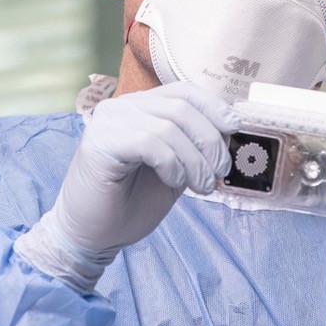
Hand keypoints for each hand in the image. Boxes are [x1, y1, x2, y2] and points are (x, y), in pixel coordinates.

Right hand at [16, 82, 239, 292]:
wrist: (91, 234)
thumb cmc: (130, 203)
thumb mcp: (175, 169)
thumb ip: (193, 148)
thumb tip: (229, 134)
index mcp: (140, 107)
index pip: (183, 91)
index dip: (213, 106)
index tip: (234, 129)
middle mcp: (122, 106)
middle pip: (181, 108)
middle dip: (210, 141)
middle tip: (220, 173)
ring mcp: (108, 121)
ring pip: (170, 127)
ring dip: (195, 161)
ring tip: (202, 187)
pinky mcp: (100, 141)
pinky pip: (151, 143)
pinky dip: (172, 165)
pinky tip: (174, 183)